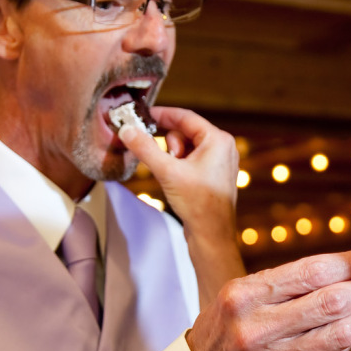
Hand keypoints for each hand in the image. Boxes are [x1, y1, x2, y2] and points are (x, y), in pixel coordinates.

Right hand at [119, 106, 237, 230]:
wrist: (212, 235)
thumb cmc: (198, 204)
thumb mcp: (167, 171)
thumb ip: (145, 148)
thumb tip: (127, 130)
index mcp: (219, 140)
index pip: (185, 117)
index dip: (162, 115)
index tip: (143, 116)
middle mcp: (223, 148)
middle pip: (185, 132)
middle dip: (169, 146)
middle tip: (167, 163)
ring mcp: (219, 162)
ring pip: (186, 147)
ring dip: (173, 158)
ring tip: (174, 177)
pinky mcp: (213, 175)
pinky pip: (190, 160)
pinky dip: (178, 166)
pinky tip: (177, 182)